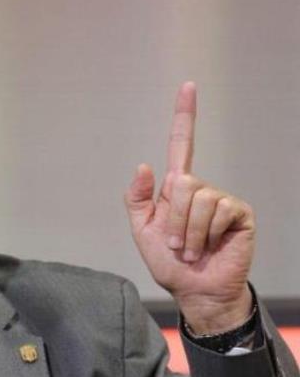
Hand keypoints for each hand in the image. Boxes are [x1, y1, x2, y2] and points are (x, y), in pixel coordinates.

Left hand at [124, 82, 254, 333]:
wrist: (194, 290)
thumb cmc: (170, 263)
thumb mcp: (143, 231)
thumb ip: (138, 200)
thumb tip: (144, 165)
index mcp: (176, 190)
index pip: (182, 145)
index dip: (185, 116)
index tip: (188, 86)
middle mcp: (201, 189)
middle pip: (182, 183)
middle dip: (174, 220)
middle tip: (177, 245)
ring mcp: (222, 200)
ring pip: (198, 199)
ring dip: (188, 233)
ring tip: (191, 250)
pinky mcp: (239, 213)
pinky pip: (217, 211)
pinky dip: (205, 235)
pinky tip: (209, 248)